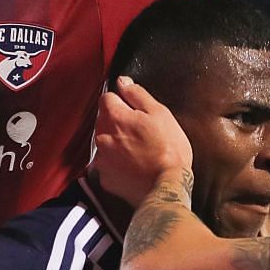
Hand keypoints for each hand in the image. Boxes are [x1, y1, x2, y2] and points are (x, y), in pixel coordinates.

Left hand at [92, 77, 192, 206]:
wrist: (166, 188)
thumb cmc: (168, 148)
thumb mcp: (160, 113)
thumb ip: (137, 94)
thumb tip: (122, 81)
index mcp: (114, 118)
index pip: (107, 98)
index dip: (122, 102)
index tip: (136, 112)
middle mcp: (101, 137)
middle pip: (103, 121)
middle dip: (118, 123)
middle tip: (141, 133)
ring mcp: (101, 160)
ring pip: (104, 143)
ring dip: (116, 143)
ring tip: (138, 152)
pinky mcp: (104, 179)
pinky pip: (107, 165)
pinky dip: (117, 164)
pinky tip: (134, 167)